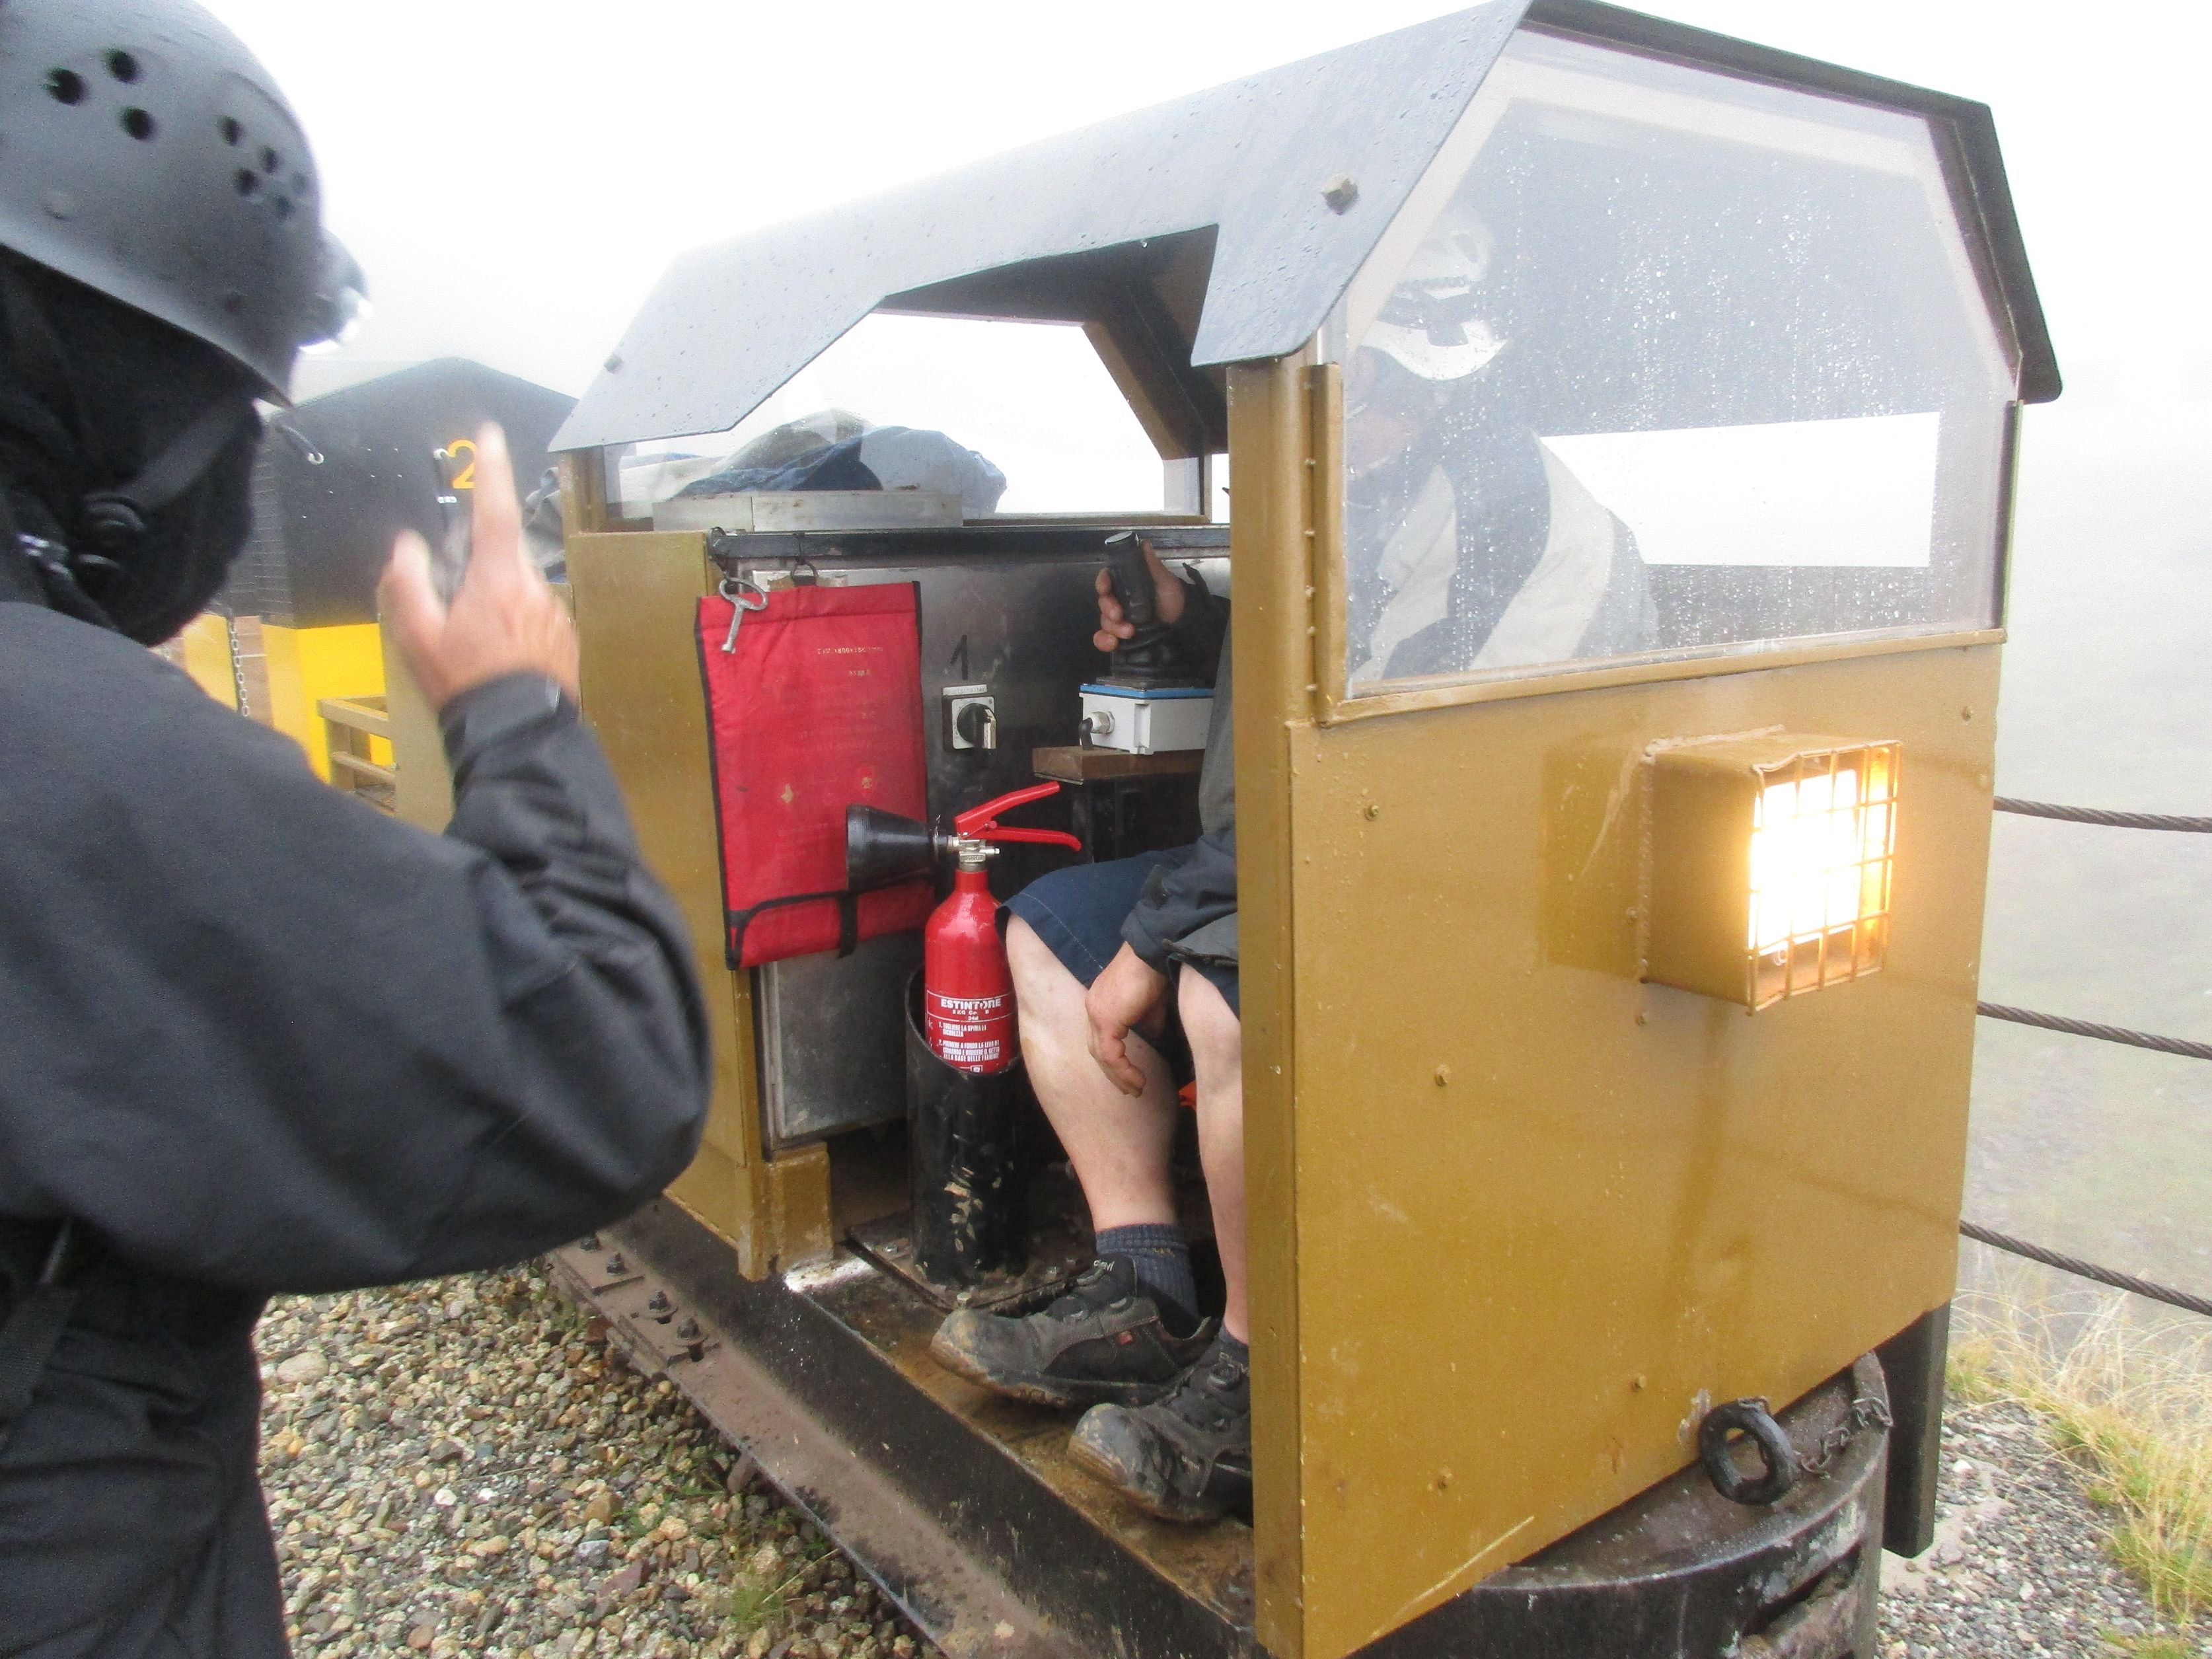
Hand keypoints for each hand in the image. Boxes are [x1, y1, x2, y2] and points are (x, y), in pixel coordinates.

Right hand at [378, 423, 579, 709]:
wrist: (516, 734)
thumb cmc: (465, 685)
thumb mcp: (418, 635)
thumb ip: (408, 581)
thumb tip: (409, 546)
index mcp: (499, 578)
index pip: (494, 509)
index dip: (490, 469)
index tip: (489, 435)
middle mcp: (535, 588)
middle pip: (503, 552)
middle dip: (477, 565)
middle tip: (455, 605)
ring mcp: (554, 613)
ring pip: (517, 586)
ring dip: (495, 600)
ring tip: (476, 646)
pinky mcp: (565, 637)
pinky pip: (533, 614)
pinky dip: (513, 624)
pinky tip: (498, 658)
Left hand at [1086, 944, 1169, 1096]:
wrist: (1151, 954)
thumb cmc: (1152, 973)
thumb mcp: (1151, 1005)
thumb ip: (1148, 1022)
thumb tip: (1153, 1037)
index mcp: (1100, 1004)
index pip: (1100, 1038)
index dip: (1113, 1060)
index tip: (1129, 1076)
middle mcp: (1092, 1009)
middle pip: (1096, 1050)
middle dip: (1113, 1073)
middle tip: (1130, 1090)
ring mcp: (1096, 1014)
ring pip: (1101, 1055)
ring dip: (1119, 1076)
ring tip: (1136, 1089)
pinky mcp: (1106, 1019)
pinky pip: (1111, 1054)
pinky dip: (1124, 1069)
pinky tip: (1138, 1079)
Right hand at [1093, 539, 1184, 652]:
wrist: (1184, 623)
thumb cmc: (1173, 598)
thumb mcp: (1165, 581)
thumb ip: (1152, 565)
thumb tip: (1144, 544)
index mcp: (1126, 584)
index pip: (1107, 580)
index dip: (1102, 583)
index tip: (1105, 589)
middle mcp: (1119, 600)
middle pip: (1103, 602)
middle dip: (1108, 609)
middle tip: (1119, 615)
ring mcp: (1119, 619)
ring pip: (1104, 622)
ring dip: (1112, 628)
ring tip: (1130, 632)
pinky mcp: (1120, 636)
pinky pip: (1104, 639)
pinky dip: (1104, 641)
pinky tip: (1113, 644)